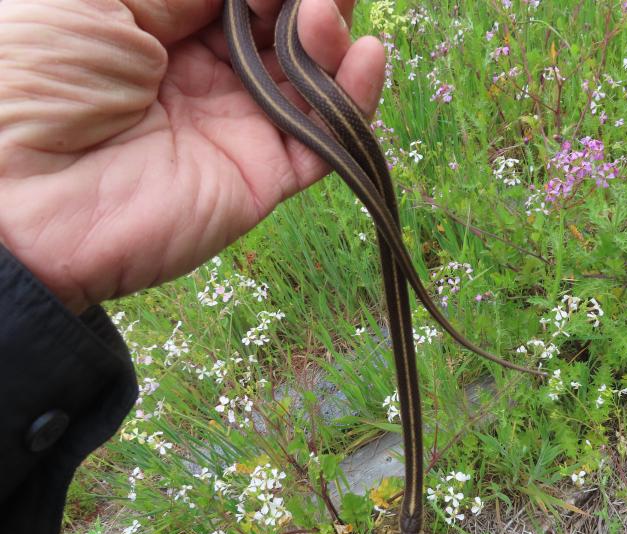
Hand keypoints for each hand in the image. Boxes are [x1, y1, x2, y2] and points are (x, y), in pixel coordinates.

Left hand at [0, 0, 384, 313]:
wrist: (14, 194)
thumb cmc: (34, 73)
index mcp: (160, 25)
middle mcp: (204, 76)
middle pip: (284, 32)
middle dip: (309, 2)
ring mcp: (236, 129)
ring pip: (312, 81)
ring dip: (330, 41)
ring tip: (326, 18)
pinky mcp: (260, 179)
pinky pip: (323, 142)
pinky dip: (354, 104)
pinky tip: (363, 57)